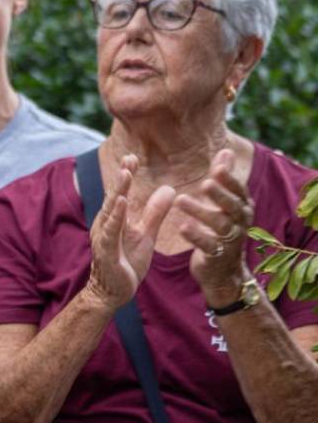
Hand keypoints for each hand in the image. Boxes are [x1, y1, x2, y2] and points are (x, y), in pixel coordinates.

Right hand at [84, 153, 175, 310]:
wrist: (112, 293)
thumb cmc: (126, 262)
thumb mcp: (146, 234)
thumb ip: (155, 213)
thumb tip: (169, 189)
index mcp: (115, 220)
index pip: (122, 193)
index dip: (126, 175)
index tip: (133, 157)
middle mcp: (106, 224)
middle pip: (115, 197)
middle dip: (122, 177)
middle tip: (129, 158)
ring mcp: (104, 237)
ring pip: (111, 211)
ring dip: (118, 191)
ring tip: (125, 174)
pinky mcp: (106, 251)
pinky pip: (110, 231)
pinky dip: (116, 216)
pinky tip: (122, 203)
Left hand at [173, 148, 255, 297]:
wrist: (223, 272)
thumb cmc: (221, 231)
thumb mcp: (225, 204)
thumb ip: (224, 179)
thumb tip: (226, 150)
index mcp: (242, 208)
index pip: (239, 191)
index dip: (230, 180)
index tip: (217, 167)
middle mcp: (240, 223)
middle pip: (232, 206)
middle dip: (219, 194)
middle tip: (204, 182)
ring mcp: (231, 241)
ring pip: (219, 224)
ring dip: (200, 211)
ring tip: (180, 200)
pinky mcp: (217, 256)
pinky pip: (207, 245)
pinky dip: (195, 236)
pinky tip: (181, 227)